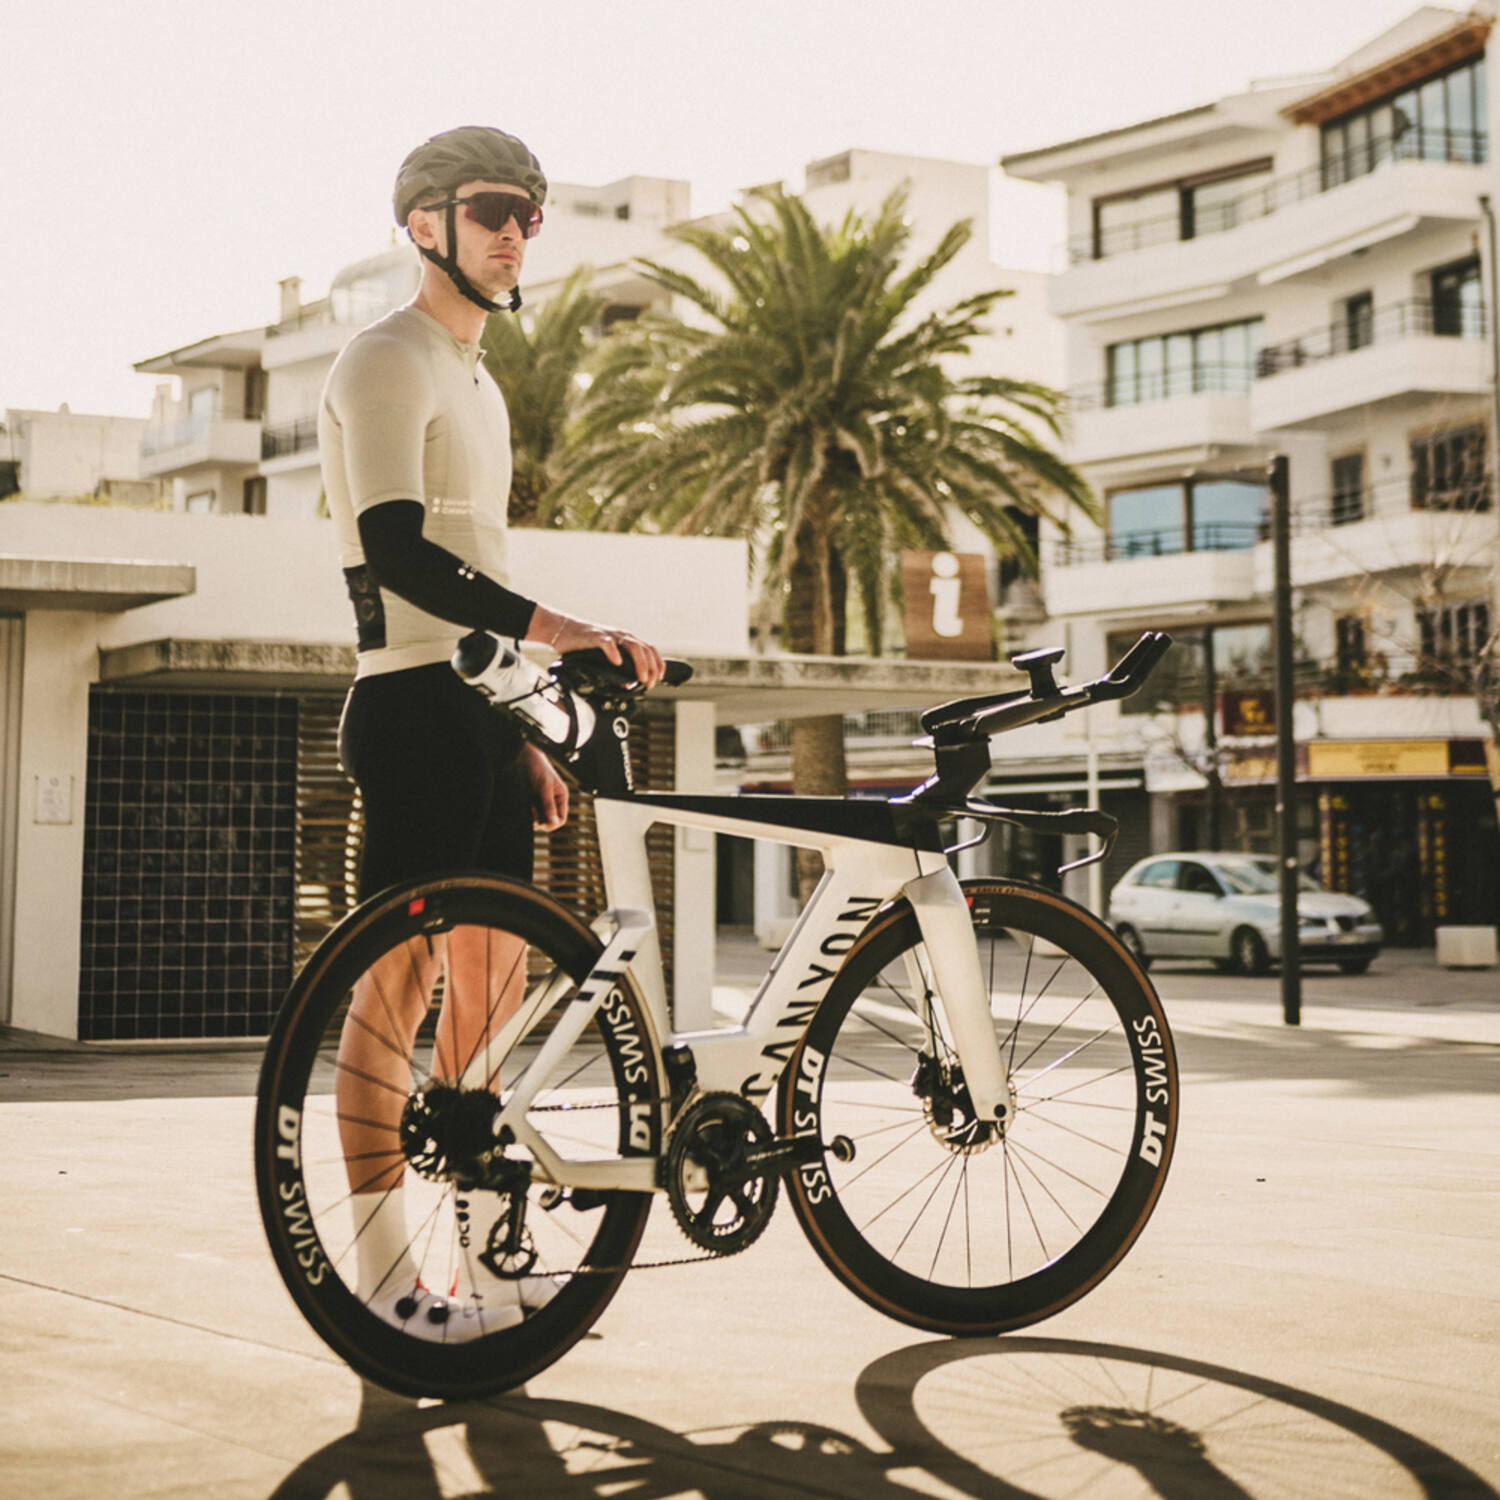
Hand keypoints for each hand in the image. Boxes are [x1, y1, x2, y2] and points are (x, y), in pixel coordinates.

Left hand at [523, 743, 568, 831]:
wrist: (522, 755)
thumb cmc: (537, 766)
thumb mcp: (544, 785)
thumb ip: (548, 804)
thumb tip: (553, 822)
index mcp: (560, 797)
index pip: (561, 819)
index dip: (553, 824)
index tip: (542, 823)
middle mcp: (551, 801)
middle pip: (548, 821)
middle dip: (540, 819)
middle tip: (530, 810)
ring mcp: (540, 801)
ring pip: (538, 818)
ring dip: (531, 816)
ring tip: (525, 804)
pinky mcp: (529, 800)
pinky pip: (529, 813)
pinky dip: (525, 812)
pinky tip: (522, 804)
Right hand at [530, 609, 664, 688]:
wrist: (562, 630)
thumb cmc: (583, 644)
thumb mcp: (605, 657)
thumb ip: (618, 669)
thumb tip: (629, 685)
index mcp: (626, 641)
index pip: (650, 650)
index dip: (658, 664)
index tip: (659, 678)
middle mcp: (621, 636)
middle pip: (644, 650)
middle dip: (651, 668)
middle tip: (649, 683)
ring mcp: (609, 635)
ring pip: (632, 646)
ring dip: (640, 663)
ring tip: (640, 678)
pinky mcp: (595, 636)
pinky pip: (607, 643)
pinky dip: (614, 652)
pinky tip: (617, 662)